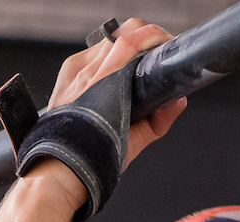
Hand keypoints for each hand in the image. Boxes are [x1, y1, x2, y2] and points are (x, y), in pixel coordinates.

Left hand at [47, 19, 183, 168]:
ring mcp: (75, 72)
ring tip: (135, 61)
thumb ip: (161, 120)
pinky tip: (111, 70)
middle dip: (145, 37)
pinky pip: (90, 51)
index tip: (166, 44)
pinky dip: (106, 54)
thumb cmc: (92, 156)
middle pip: (123, 34)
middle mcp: (87, 74)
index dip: (154, 37)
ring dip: (126, 44)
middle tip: (156, 50)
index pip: (131, 41)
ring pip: (107, 40)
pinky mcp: (67, 73)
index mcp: (106, 85)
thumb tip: (178, 100)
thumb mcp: (135, 142)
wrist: (60, 168)